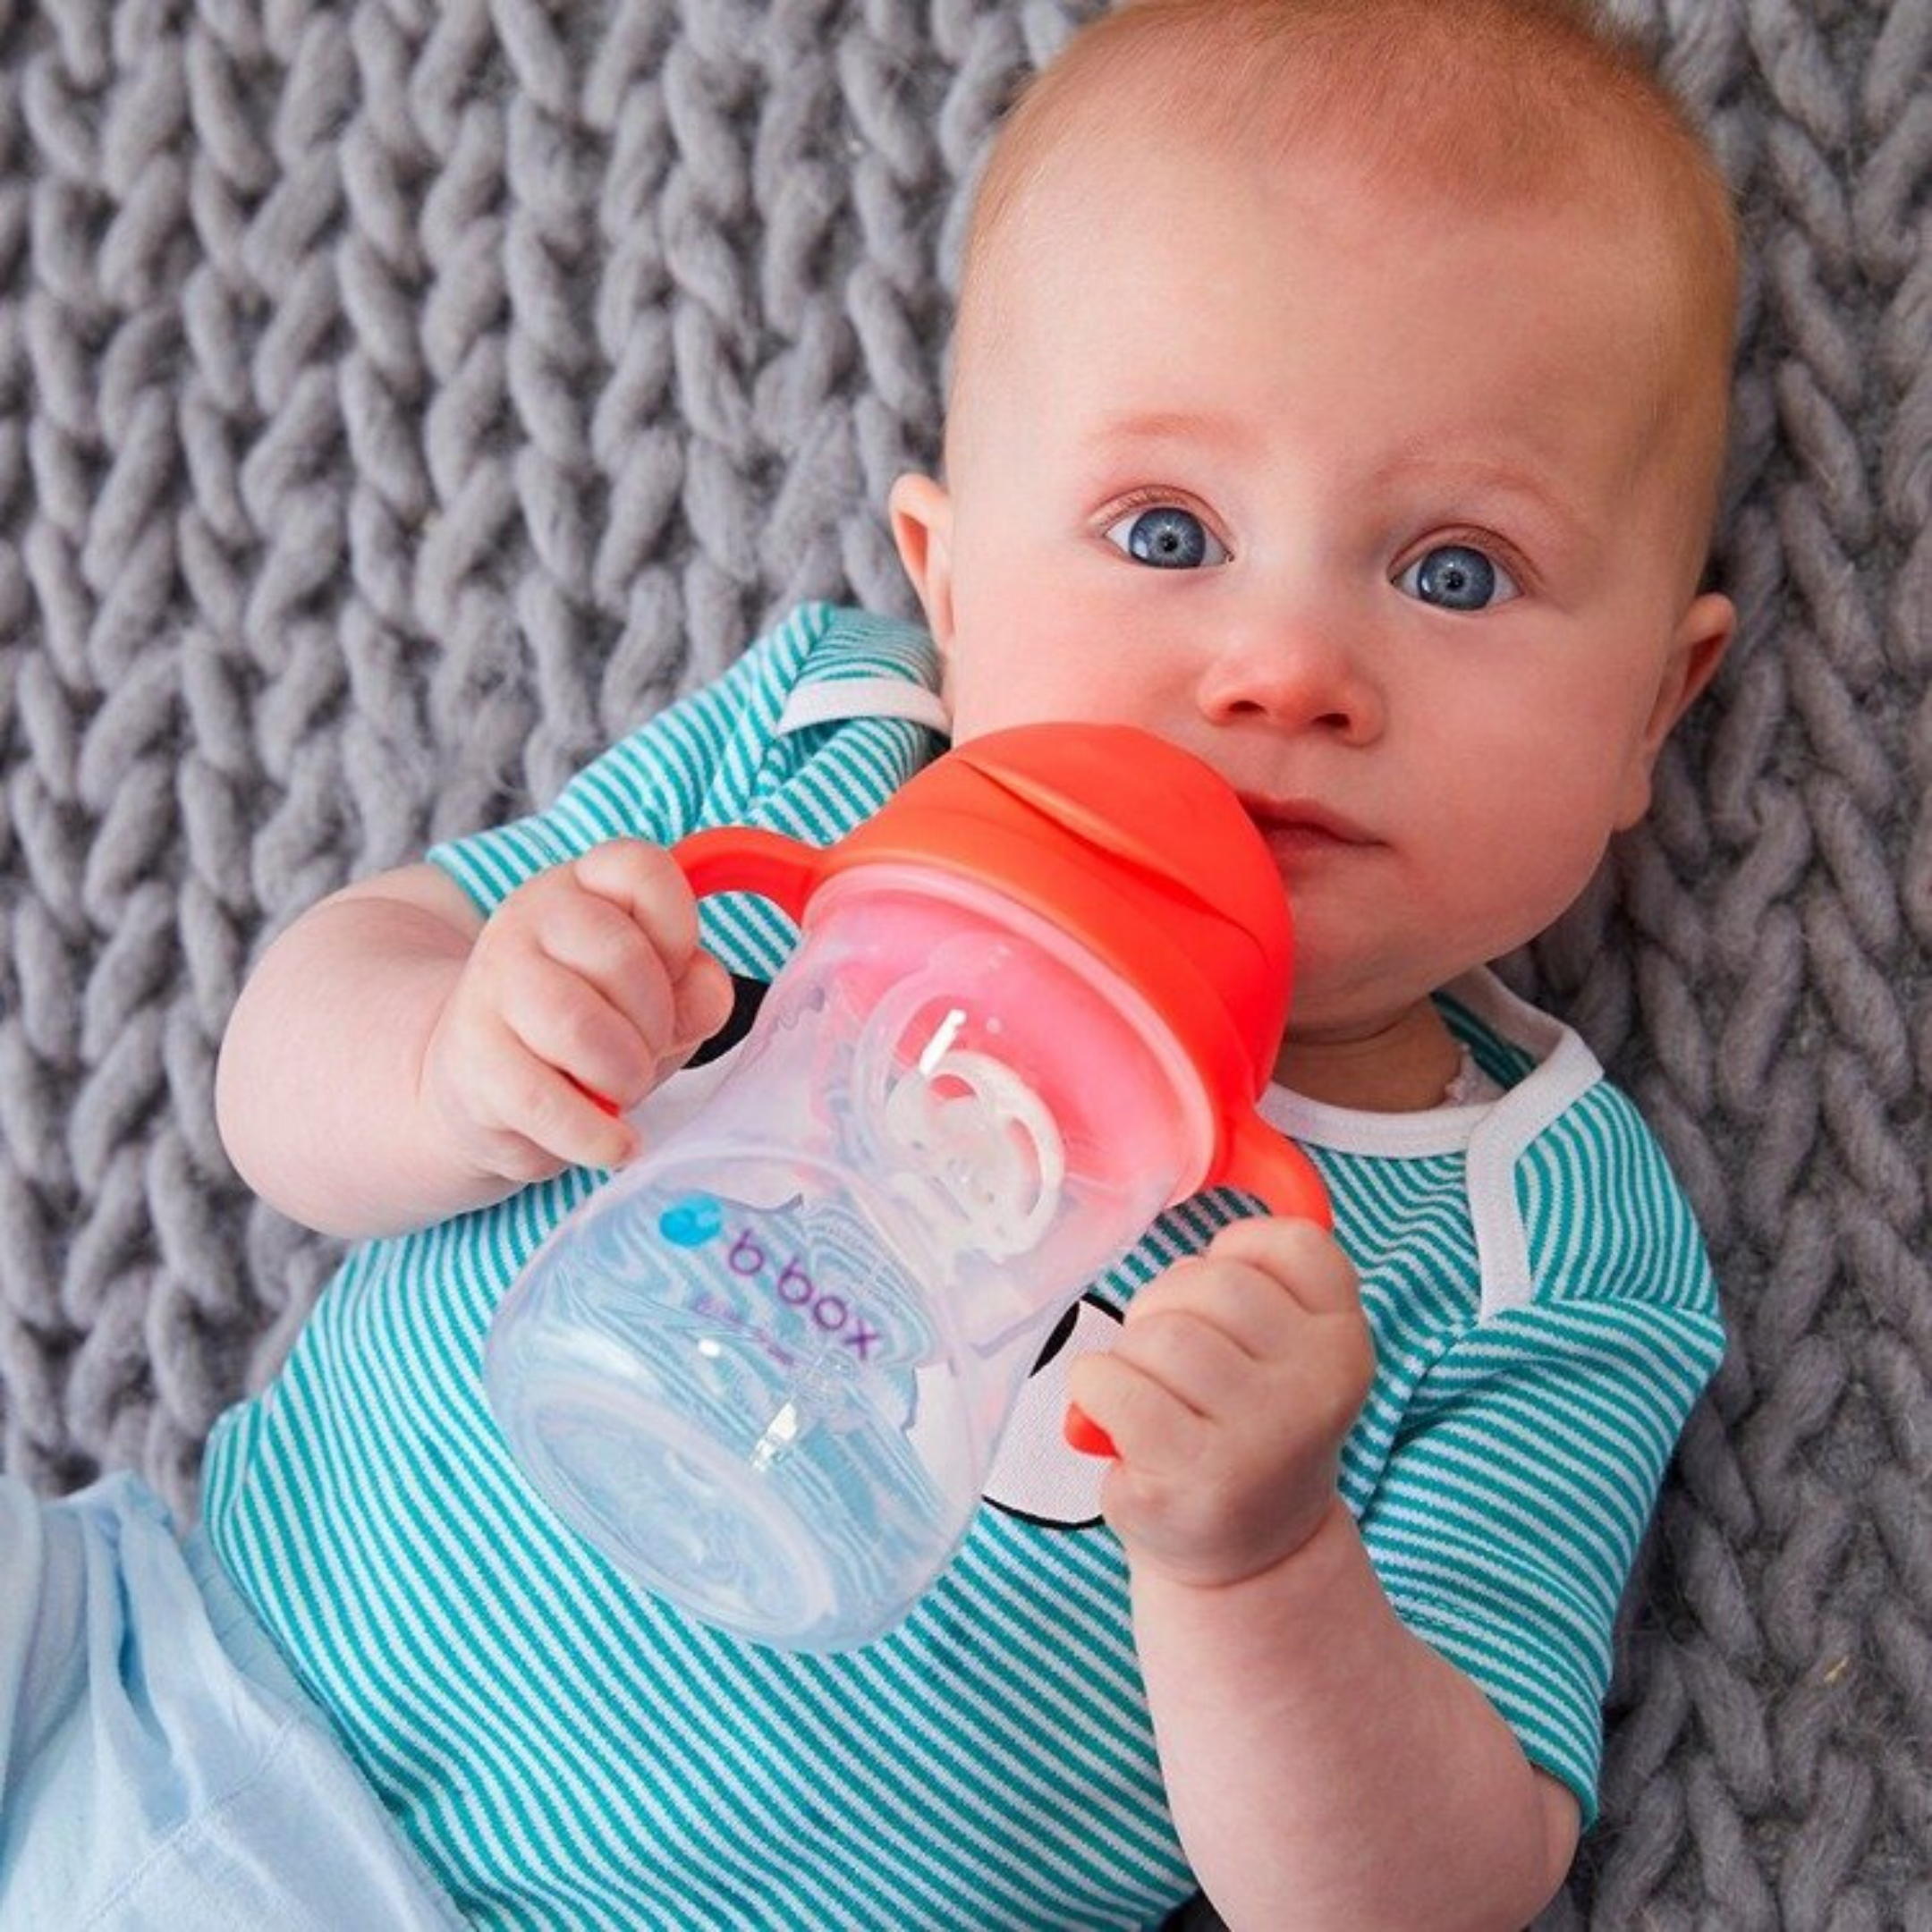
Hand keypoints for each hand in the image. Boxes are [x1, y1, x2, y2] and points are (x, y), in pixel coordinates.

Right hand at [417, 839, 734, 1184]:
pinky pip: (546, 1102)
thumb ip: (692, 991)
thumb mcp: (654, 1002)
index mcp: (582, 888)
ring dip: (626, 1074)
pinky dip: (597, 1135)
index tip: (673, 970)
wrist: (481, 1086)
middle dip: (657, 1021)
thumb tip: (708, 995)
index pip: (641, 869)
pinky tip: (616, 1143)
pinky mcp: (471, 1062)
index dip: (677, 929)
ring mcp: (491, 987)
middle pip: (622, 957)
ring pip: (579, 1025)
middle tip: (647, 1049)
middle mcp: (528, 921)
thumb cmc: (588, 1033)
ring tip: (624, 1089)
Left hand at [1065, 1217, 1373, 1588]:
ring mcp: (1261, 1434)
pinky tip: (1122, 1428)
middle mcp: (1317, 1383)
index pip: (1290, 1242)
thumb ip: (1261, 1288)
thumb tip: (1178, 1266)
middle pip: (1208, 1284)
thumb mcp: (1287, 1354)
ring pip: (1159, 1332)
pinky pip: (1113, 1384)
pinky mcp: (1196, 1476)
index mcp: (1344, 1340)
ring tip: (1152, 1403)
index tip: (1230, 1312)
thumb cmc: (1248, 1429)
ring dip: (1131, 1359)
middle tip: (1176, 1369)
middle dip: (1167, 1309)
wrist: (1253, 1558)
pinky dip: (1097, 1393)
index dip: (1236, 1258)